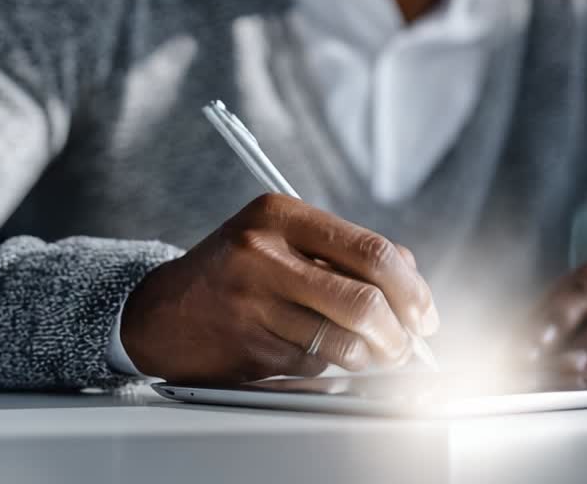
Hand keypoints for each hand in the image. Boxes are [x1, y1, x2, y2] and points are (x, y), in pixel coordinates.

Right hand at [120, 194, 439, 382]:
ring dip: (372, 358)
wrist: (162, 309)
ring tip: (375, 355)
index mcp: (281, 215)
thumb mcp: (284, 237)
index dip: (411, 289)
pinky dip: (334, 371)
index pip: (370, 251)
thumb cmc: (236, 270)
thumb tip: (411, 281)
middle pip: (363, 302)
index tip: (424, 313)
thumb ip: (346, 250)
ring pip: (342, 342)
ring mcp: (252, 303)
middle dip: (398, 333)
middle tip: (407, 345)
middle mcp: (263, 255)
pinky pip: (313, 366)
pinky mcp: (246, 347)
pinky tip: (328, 360)